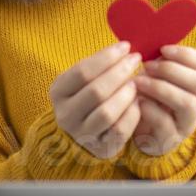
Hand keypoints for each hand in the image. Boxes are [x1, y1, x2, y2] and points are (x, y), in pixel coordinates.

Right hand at [48, 42, 142, 159]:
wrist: (81, 132)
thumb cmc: (87, 96)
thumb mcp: (83, 79)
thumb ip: (98, 65)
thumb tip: (124, 49)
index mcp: (58, 92)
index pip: (82, 72)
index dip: (107, 57)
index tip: (126, 46)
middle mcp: (66, 115)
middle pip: (96, 91)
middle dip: (120, 72)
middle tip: (135, 60)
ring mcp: (82, 135)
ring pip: (107, 113)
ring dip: (125, 94)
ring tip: (135, 82)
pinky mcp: (101, 149)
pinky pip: (120, 130)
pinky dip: (132, 113)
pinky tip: (137, 101)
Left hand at [131, 45, 195, 156]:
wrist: (140, 132)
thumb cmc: (151, 98)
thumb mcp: (159, 77)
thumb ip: (162, 61)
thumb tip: (153, 41)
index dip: (188, 55)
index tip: (163, 49)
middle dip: (172, 70)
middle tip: (148, 65)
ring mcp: (187, 123)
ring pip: (187, 102)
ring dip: (161, 87)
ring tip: (138, 81)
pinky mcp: (170, 139)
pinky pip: (166, 122)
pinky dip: (150, 108)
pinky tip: (137, 101)